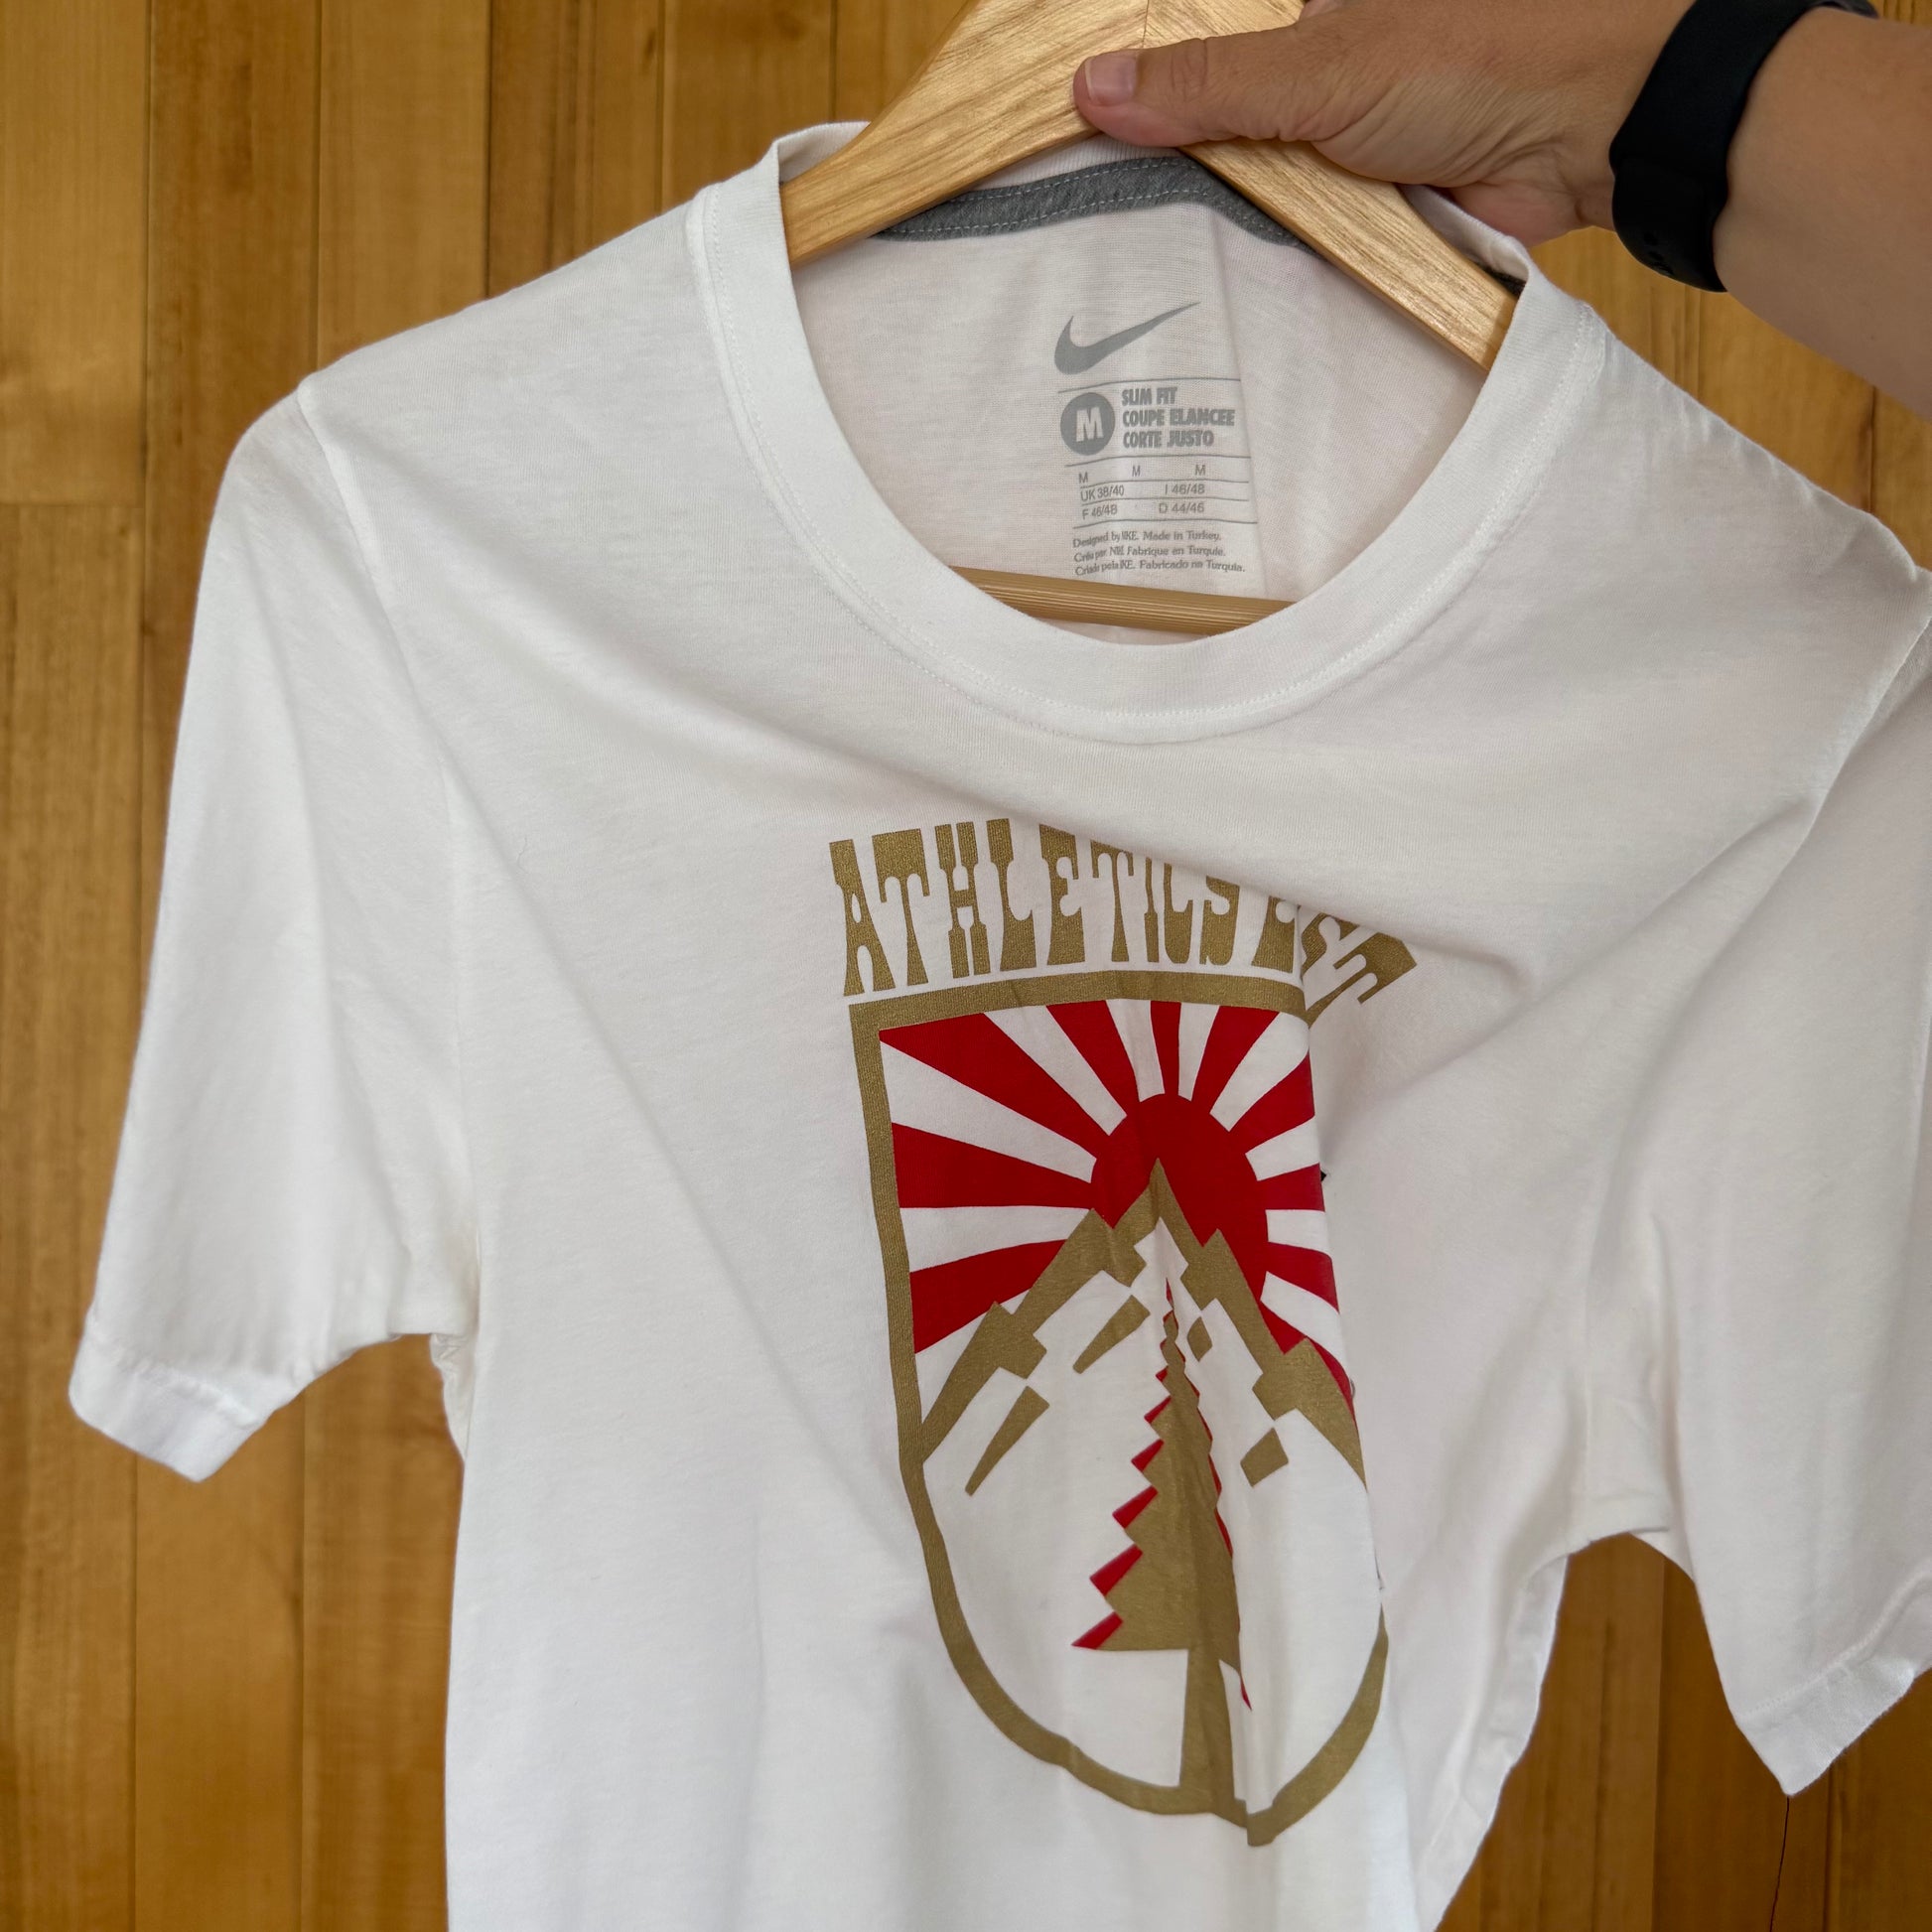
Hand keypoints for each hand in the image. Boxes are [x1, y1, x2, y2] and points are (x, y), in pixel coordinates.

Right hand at [1071, 0, 1691, 245]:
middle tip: (1070, 185)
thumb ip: (1208, 83)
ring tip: (1118, 235)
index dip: (1133, 63)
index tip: (1063, 108)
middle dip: (1158, 136)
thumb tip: (1093, 88)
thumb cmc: (1480, 53)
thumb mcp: (1321, 64)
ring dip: (1208, 195)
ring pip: (1248, 158)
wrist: (1596, 131)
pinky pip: (1294, 212)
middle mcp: (1320, 42)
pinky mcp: (1368, 182)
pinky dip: (1261, 234)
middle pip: (1212, 93)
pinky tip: (1202, 262)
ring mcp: (1342, 114)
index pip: (1195, 23)